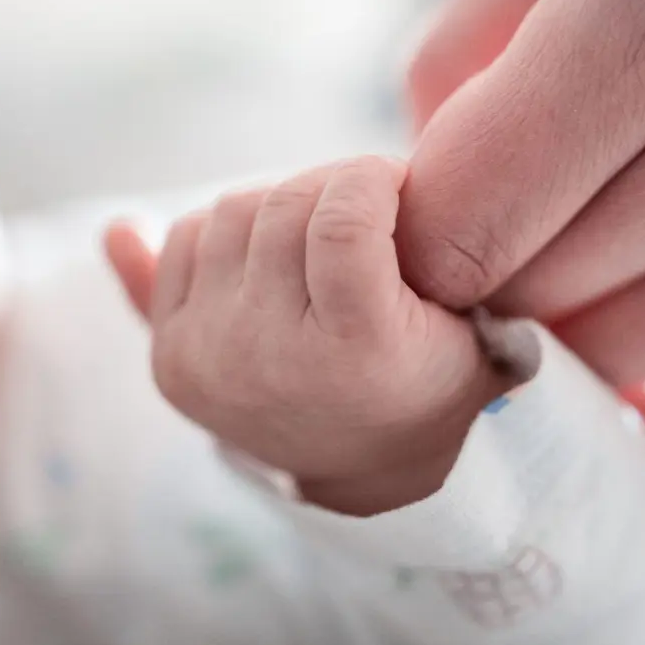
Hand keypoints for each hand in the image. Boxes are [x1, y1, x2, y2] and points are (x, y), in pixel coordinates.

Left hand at [106, 157, 507, 515]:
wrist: (365, 466)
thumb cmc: (426, 379)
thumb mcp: (473, 329)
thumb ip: (443, 254)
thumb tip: (194, 208)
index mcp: (357, 351)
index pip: (343, 223)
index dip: (372, 178)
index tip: (396, 183)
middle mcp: (270, 357)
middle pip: (284, 207)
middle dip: (332, 184)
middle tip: (363, 206)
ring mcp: (210, 357)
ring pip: (232, 210)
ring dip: (282, 205)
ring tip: (320, 240)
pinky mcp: (170, 356)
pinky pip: (184, 240)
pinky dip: (231, 232)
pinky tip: (271, 262)